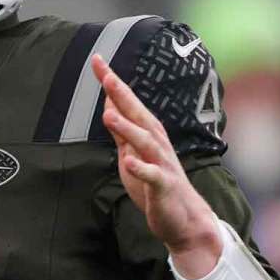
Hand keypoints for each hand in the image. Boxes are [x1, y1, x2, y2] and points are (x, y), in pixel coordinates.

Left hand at [92, 54, 222, 277]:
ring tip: (109, 115)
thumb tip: (109, 104)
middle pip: (138, 114)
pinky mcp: (163, 187)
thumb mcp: (132, 154)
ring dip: (127, 128)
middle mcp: (157, 143)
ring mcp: (161, 164)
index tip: (96, 60)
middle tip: (105, 74)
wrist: (183, 220)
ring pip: (145, 142)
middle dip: (122, 94)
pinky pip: (152, 176)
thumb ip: (121, 131)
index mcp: (148, 134)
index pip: (127, 103)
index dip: (112, 83)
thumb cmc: (156, 184)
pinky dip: (141, 169)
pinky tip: (129, 163)